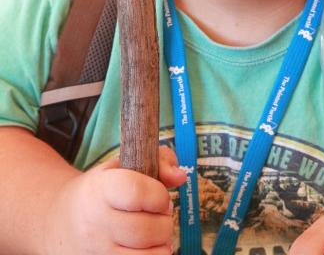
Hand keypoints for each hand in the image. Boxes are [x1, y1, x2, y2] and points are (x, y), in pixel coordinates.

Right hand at [44, 146, 185, 254]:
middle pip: (148, 229)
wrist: (58, 221)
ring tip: (152, 232)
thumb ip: (157, 162)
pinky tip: (144, 248)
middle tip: (158, 214)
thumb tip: (180, 176)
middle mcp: (96, 225)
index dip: (157, 194)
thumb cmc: (100, 191)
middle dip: (164, 220)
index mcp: (100, 190)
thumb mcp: (121, 166)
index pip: (136, 192)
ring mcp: (97, 254)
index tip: (158, 195)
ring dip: (161, 243)